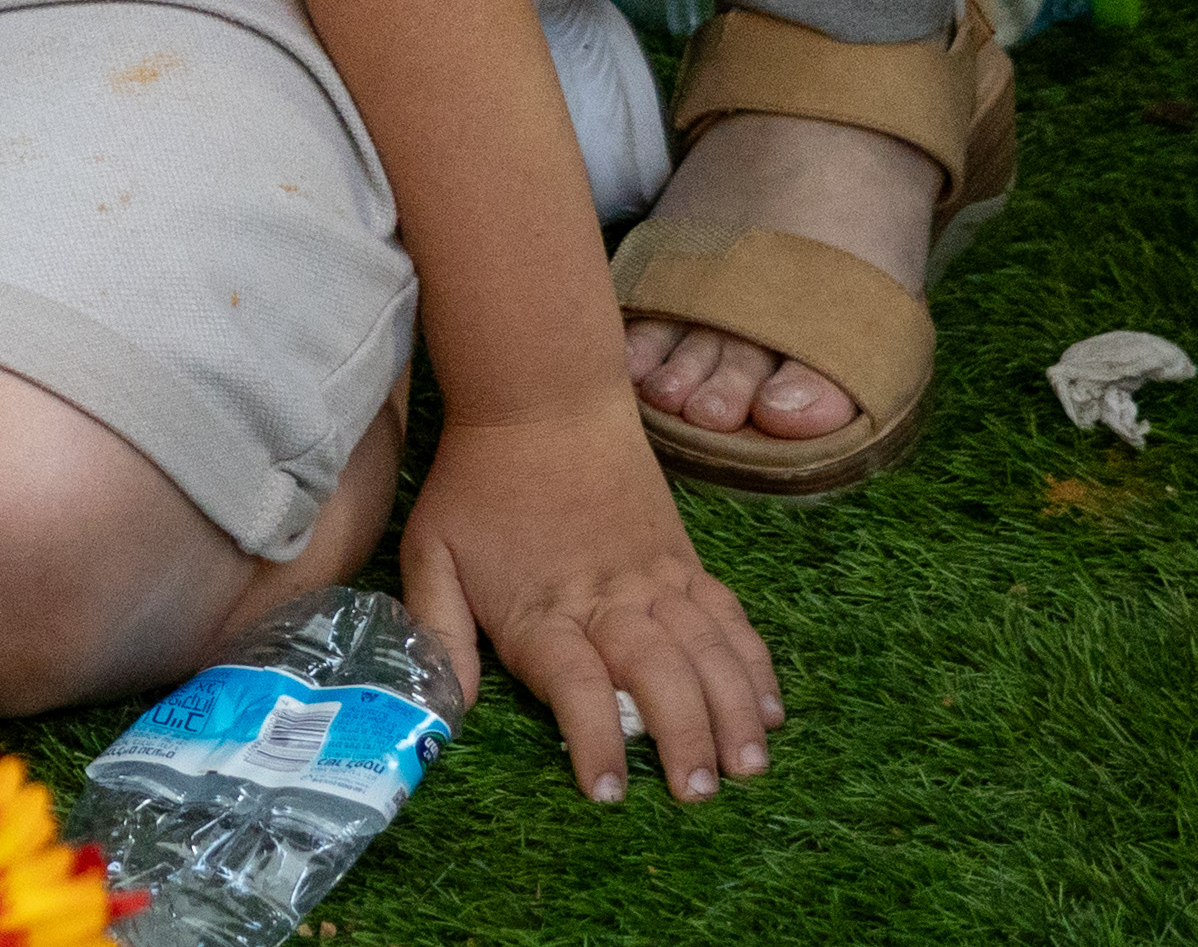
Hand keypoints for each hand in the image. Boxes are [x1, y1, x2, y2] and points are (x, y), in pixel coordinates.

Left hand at [400, 398, 781, 804]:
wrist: (541, 403)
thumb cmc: (476, 485)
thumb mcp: (429, 552)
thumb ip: (436, 630)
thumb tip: (442, 707)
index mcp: (542, 609)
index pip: (577, 687)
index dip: (595, 742)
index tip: (610, 793)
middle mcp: (607, 600)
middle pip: (658, 676)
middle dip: (685, 740)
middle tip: (700, 795)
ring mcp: (656, 580)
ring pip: (708, 653)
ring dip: (733, 713)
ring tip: (747, 767)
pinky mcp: (686, 562)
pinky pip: (731, 618)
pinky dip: (754, 664)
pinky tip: (768, 707)